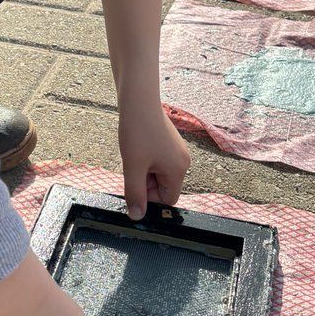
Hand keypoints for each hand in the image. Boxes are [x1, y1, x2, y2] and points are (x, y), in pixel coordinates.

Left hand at [118, 103, 190, 219]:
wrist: (138, 99)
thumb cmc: (137, 132)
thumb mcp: (133, 167)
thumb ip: (135, 194)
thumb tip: (137, 216)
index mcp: (178, 170)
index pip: (167, 199)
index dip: (149, 197)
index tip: (135, 182)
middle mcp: (182, 160)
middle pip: (163, 186)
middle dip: (145, 181)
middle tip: (132, 165)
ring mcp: (177, 150)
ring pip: (157, 172)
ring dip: (143, 169)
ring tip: (134, 153)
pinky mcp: (168, 141)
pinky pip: (157, 160)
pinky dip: (144, 158)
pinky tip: (136, 145)